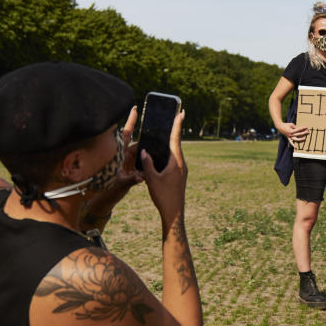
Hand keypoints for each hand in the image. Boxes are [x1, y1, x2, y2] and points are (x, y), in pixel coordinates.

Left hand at [85, 106, 143, 214]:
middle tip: (155, 146)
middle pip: (137, 146)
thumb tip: (140, 177)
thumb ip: (129, 180)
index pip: (125, 134)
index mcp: (117, 153)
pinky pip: (141, 166)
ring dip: (146, 160)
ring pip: (140, 156)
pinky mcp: (130, 169)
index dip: (130, 121)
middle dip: (146, 147)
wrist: (104, 199)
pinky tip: (150, 173)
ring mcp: (126, 162)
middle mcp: (122, 155)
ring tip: (149, 166)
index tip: (134, 108)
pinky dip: (146, 169)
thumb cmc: (107, 189)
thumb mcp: (118, 184)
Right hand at [141, 109, 187, 224]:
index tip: (182, 112)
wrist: (174, 213)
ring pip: (174, 152)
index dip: (177, 125)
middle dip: (173, 130)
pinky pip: (173, 159)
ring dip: (170, 142)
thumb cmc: (163, 196)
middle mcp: (181, 164)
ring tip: (166, 130)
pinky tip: (162, 152)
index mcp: (176, 162)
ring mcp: (181, 169)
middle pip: (176, 143)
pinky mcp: (179, 174)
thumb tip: (144, 151)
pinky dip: (168, 153)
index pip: (175, 139)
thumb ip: (147, 164)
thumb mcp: (151, 179)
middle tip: (174, 115)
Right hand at [278, 122, 308, 145]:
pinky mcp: (288, 138)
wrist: (280, 127)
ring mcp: (289, 137)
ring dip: (301, 139)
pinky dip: (293, 145)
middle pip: (298, 134)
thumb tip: (300, 130)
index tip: (306, 127)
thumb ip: (296, 127)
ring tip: (305, 138)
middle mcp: (290, 135)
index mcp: (291, 131)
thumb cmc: (286, 125)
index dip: (302, 128)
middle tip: (308, 132)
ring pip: (296, 139)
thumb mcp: (291, 124)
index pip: (298, 130)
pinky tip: (296, 148)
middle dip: (304, 133)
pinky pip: (291, 142)